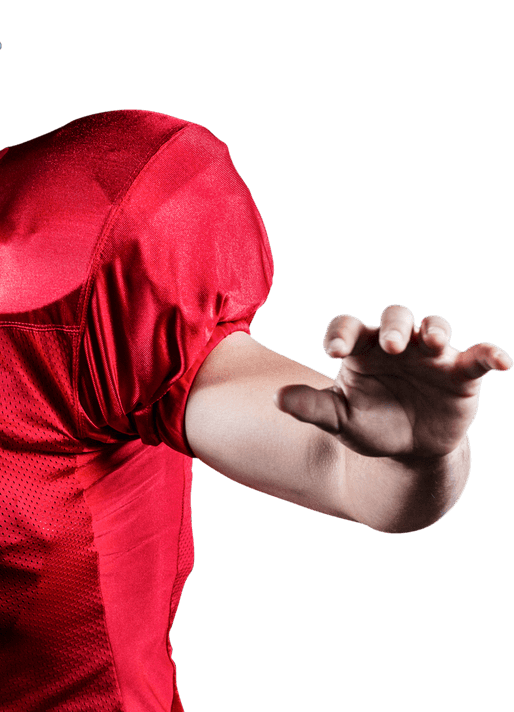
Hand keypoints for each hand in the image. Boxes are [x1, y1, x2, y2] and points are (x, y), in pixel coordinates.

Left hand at [276, 305, 510, 459]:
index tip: (333, 352)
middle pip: (396, 318)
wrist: (408, 450)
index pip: (349, 328)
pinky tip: (503, 360)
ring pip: (436, 327)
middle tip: (392, 346)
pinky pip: (478, 356)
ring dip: (436, 330)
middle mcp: (396, 344)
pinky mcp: (461, 373)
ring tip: (433, 342)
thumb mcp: (338, 419)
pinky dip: (491, 354)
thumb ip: (311, 407)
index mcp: (361, 348)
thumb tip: (277, 399)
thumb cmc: (368, 425)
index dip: (341, 334)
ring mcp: (431, 355)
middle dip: (395, 327)